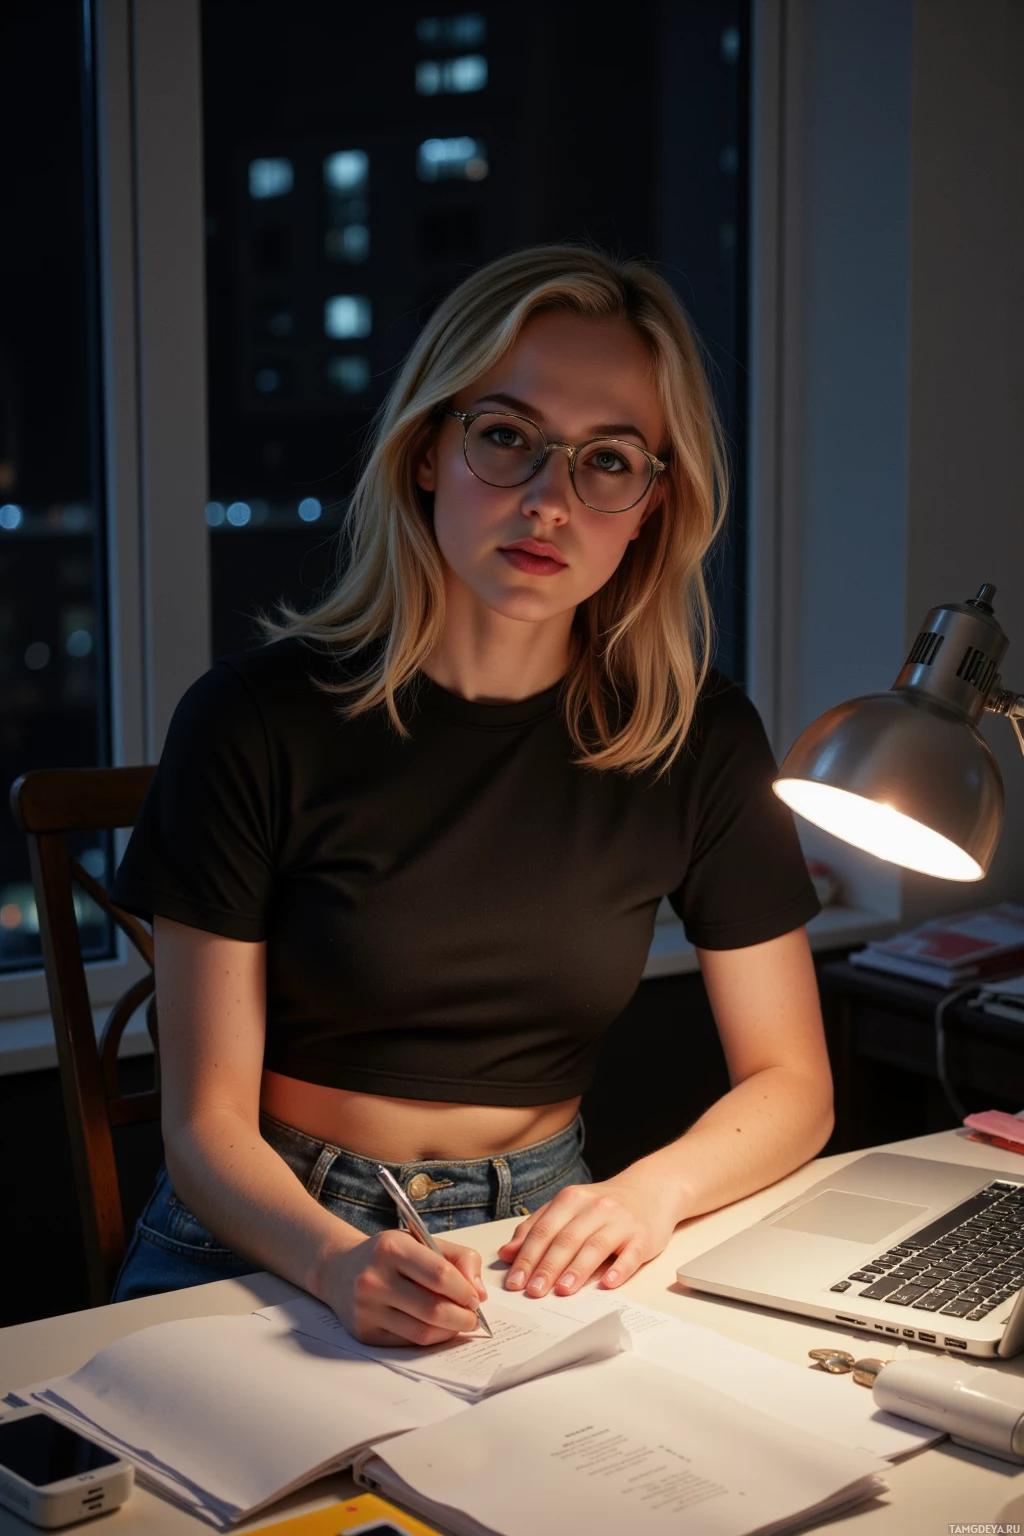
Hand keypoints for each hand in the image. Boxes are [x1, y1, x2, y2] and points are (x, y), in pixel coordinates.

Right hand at [322, 1230, 487, 1344]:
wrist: (339, 1269)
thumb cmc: (388, 1254)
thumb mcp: (421, 1241)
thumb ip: (458, 1258)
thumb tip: (479, 1292)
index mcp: (391, 1248)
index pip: (439, 1274)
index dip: (464, 1290)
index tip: (476, 1298)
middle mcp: (374, 1278)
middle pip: (432, 1309)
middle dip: (463, 1317)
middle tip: (474, 1318)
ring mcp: (366, 1308)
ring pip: (421, 1331)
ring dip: (449, 1332)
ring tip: (460, 1324)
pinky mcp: (364, 1332)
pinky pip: (407, 1342)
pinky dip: (430, 1338)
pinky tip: (437, 1329)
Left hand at [497, 1175, 678, 1297]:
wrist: (650, 1190)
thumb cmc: (602, 1206)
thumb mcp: (567, 1208)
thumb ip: (537, 1228)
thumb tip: (507, 1253)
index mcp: (571, 1199)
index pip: (543, 1230)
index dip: (527, 1256)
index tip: (515, 1282)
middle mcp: (595, 1207)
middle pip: (566, 1239)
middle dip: (547, 1267)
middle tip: (533, 1291)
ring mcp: (620, 1221)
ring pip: (595, 1246)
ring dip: (577, 1270)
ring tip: (562, 1291)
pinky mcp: (643, 1236)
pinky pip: (630, 1255)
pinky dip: (619, 1269)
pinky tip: (607, 1284)